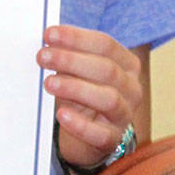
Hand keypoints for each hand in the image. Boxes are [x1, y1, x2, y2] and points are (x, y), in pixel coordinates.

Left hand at [36, 25, 143, 170]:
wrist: (89, 137)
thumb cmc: (84, 97)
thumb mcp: (78, 73)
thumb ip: (69, 57)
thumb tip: (48, 41)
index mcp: (127, 65)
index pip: (105, 45)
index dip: (76, 38)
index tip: (49, 34)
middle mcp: (132, 88)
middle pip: (106, 69)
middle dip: (71, 60)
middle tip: (43, 56)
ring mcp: (125, 115)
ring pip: (107, 98)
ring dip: (75, 88)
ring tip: (49, 83)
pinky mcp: (113, 140)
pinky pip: (100, 134)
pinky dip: (80, 124)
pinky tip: (62, 115)